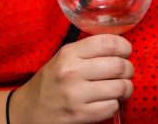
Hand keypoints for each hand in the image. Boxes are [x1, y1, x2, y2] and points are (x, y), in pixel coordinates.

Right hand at [9, 34, 133, 123]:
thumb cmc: (51, 81)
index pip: (108, 43)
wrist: (28, 110)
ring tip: (122, 88)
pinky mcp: (80, 115)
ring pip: (120, 87)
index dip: (124, 47)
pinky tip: (107, 101)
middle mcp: (72, 72)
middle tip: (126, 72)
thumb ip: (87, 50)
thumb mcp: (63, 57)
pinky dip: (114, 104)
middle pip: (118, 65)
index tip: (126, 52)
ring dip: (126, 88)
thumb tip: (120, 47)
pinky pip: (112, 107)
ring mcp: (76, 95)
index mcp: (69, 53)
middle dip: (129, 69)